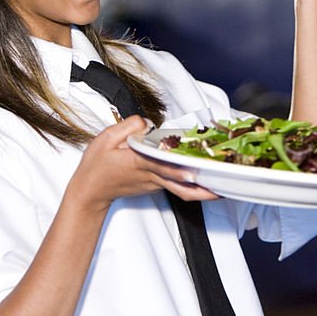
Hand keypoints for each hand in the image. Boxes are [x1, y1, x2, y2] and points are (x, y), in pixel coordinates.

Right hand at [68, 115, 217, 211]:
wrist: (90, 193)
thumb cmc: (97, 166)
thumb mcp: (105, 138)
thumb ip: (129, 126)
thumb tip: (148, 122)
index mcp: (139, 163)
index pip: (163, 166)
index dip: (179, 169)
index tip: (196, 170)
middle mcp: (152, 176)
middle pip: (183, 187)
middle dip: (205, 190)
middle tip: (226, 187)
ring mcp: (155, 184)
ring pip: (184, 190)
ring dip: (204, 190)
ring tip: (226, 186)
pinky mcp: (156, 187)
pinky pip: (179, 187)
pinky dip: (193, 184)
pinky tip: (207, 178)